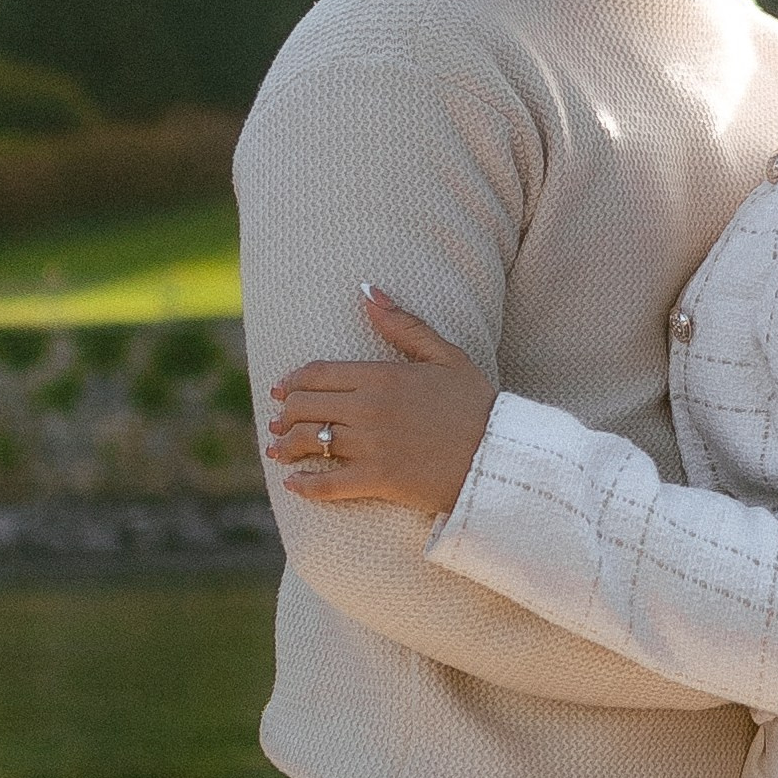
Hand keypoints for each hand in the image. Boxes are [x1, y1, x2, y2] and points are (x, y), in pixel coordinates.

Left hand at [268, 289, 496, 514]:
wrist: (499, 456)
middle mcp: (370, 408)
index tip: (281, 389)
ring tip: (277, 450)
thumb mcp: (445, 356)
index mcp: (383, 376)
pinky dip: (306, 486)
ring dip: (286, 447)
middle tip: (278, 420)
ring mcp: (372, 445)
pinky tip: (294, 484)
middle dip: (285, 413)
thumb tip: (367, 291)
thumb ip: (403, 324)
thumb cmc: (476, 404)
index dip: (292, 381)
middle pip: (306, 406)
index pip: (318, 373)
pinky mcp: (378, 479)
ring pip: (310, 442)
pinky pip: (329, 483)